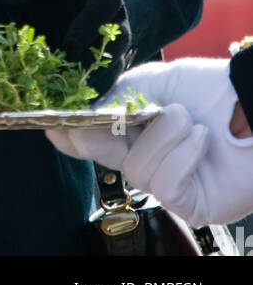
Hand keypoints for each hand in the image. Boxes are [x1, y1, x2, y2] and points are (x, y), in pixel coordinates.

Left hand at [0, 0, 130, 90]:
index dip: (92, 23)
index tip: (69, 44)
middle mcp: (106, 10)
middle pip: (119, 37)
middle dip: (100, 60)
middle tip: (74, 79)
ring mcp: (100, 34)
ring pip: (113, 62)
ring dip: (95, 80)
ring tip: (71, 96)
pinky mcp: (88, 54)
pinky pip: (97, 75)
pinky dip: (85, 88)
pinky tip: (65, 102)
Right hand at [46, 57, 252, 225]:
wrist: (252, 104)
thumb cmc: (209, 89)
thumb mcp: (154, 81)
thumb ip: (116, 98)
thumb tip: (82, 116)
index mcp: (133, 127)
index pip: (91, 137)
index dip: (69, 133)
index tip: (51, 124)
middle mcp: (145, 156)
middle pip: (100, 156)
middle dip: (90, 139)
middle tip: (81, 126)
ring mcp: (166, 183)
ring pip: (135, 167)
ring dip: (164, 135)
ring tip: (189, 119)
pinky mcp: (187, 204)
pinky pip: (165, 182)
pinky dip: (184, 154)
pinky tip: (203, 140)